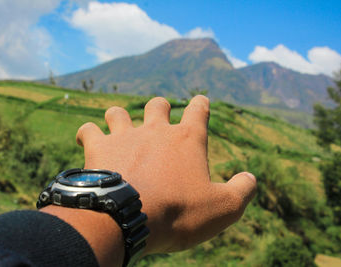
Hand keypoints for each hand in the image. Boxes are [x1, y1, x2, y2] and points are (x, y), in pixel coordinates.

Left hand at [75, 95, 256, 253]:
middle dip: (160, 107)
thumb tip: (251, 179)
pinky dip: (89, 132)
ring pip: (119, 112)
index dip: (201, 104)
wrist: (127, 218)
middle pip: (157, 105)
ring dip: (120, 116)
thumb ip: (242, 191)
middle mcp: (155, 130)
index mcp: (187, 140)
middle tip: (160, 114)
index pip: (199, 111)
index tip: (201, 101)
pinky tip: (89, 138)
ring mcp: (124, 136)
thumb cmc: (178, 212)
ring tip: (121, 124)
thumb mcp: (222, 208)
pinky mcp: (98, 148)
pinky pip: (89, 129)